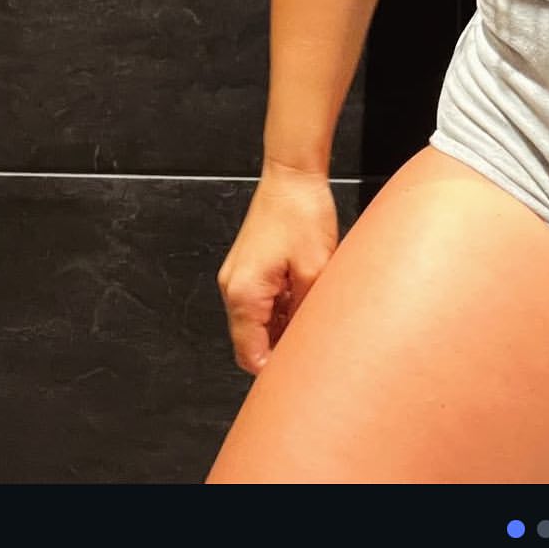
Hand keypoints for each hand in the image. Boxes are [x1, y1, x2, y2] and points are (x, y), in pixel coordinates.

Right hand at [215, 164, 339, 375]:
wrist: (292, 175)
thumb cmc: (301, 214)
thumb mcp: (315, 269)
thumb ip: (307, 311)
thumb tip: (309, 340)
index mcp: (244, 294)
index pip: (251, 355)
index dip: (276, 369)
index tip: (300, 372)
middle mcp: (233, 288)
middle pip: (251, 340)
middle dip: (279, 347)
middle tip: (312, 345)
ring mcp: (237, 276)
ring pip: (257, 321)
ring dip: (281, 324)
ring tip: (312, 315)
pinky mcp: (247, 265)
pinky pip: (260, 300)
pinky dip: (279, 306)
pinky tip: (303, 297)